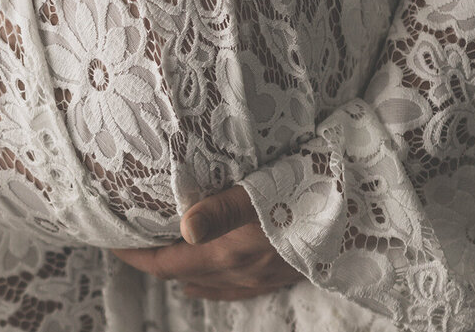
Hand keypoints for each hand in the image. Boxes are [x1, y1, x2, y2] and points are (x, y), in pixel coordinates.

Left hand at [110, 185, 305, 300]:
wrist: (366, 208)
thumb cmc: (314, 187)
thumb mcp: (266, 188)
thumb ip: (222, 207)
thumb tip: (183, 226)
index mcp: (230, 254)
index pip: (165, 263)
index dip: (134, 254)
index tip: (108, 238)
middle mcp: (241, 274)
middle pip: (180, 274)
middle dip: (150, 259)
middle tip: (128, 236)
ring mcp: (261, 279)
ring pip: (204, 283)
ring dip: (177, 268)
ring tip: (158, 249)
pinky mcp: (279, 275)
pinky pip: (231, 288)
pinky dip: (206, 279)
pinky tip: (203, 273)